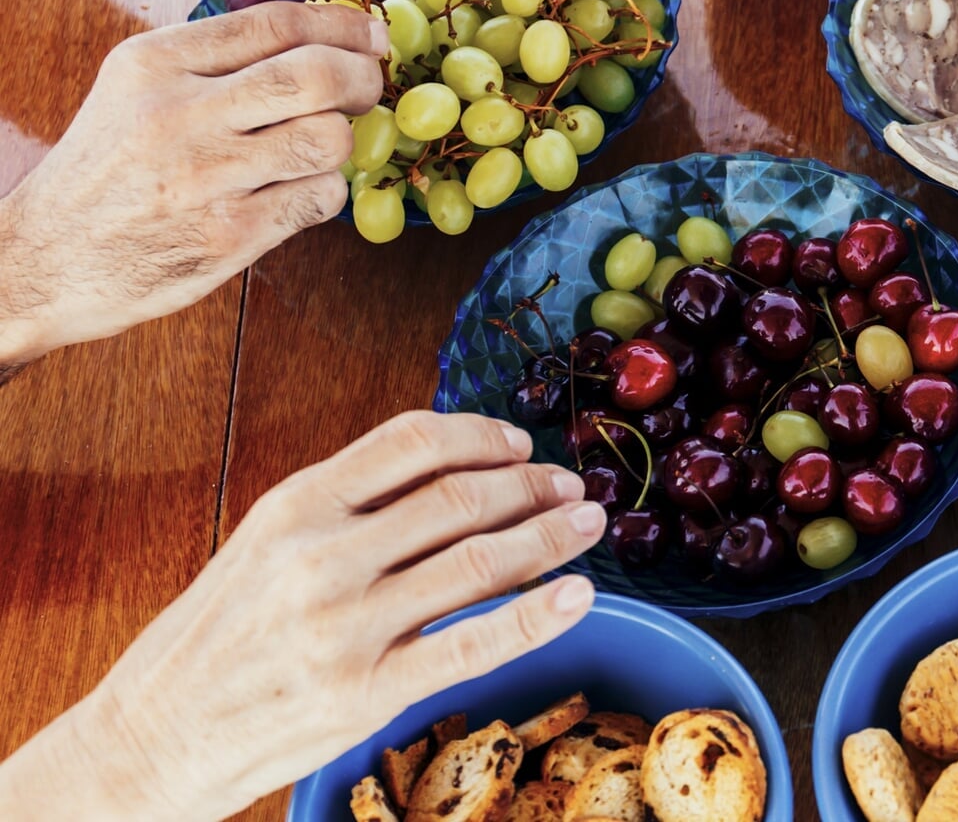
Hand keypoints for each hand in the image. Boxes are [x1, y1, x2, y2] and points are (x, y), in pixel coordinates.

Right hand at [0, 2, 386, 370]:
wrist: (46, 258)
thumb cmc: (108, 170)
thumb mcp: (136, 90)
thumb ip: (214, 60)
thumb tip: (318, 35)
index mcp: (155, 64)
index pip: (276, 23)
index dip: (341, 25)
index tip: (370, 35)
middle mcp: (179, 114)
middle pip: (316, 76)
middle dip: (362, 78)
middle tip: (368, 87)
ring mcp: (207, 178)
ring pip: (329, 139)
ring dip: (343, 141)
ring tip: (318, 147)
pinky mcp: (229, 235)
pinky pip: (321, 198)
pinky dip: (325, 191)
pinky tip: (298, 191)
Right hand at [0, 411, 605, 821]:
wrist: (152, 736)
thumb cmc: (220, 636)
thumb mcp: (268, 544)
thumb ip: (348, 505)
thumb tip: (453, 470)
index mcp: (296, 504)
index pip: (412, 441)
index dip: (482, 435)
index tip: (522, 444)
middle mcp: (321, 556)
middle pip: (459, 498)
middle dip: (531, 486)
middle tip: (572, 487)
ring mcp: (345, 627)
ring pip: (478, 562)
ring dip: (550, 538)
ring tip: (588, 527)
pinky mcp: (366, 694)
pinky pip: (474, 644)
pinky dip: (537, 615)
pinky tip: (579, 596)